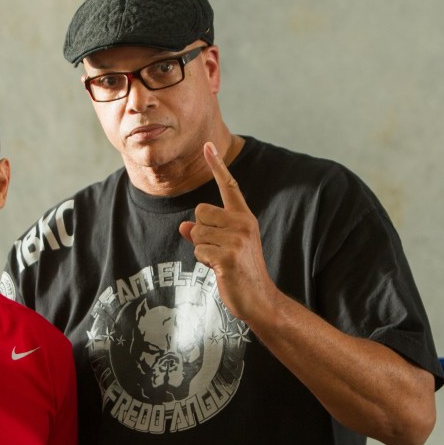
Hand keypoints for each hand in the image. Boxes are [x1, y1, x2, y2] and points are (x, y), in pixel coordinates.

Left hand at [179, 142, 274, 320]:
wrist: (259, 299)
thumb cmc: (240, 272)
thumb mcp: (224, 247)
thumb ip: (205, 234)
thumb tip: (184, 228)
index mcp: (244, 217)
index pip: (229, 186)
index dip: (217, 166)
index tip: (208, 145)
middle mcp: (243, 223)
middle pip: (200, 212)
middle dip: (201, 233)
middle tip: (219, 251)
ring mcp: (237, 239)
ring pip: (196, 233)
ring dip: (202, 250)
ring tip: (221, 261)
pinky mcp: (229, 256)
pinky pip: (199, 250)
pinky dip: (204, 262)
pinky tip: (220, 270)